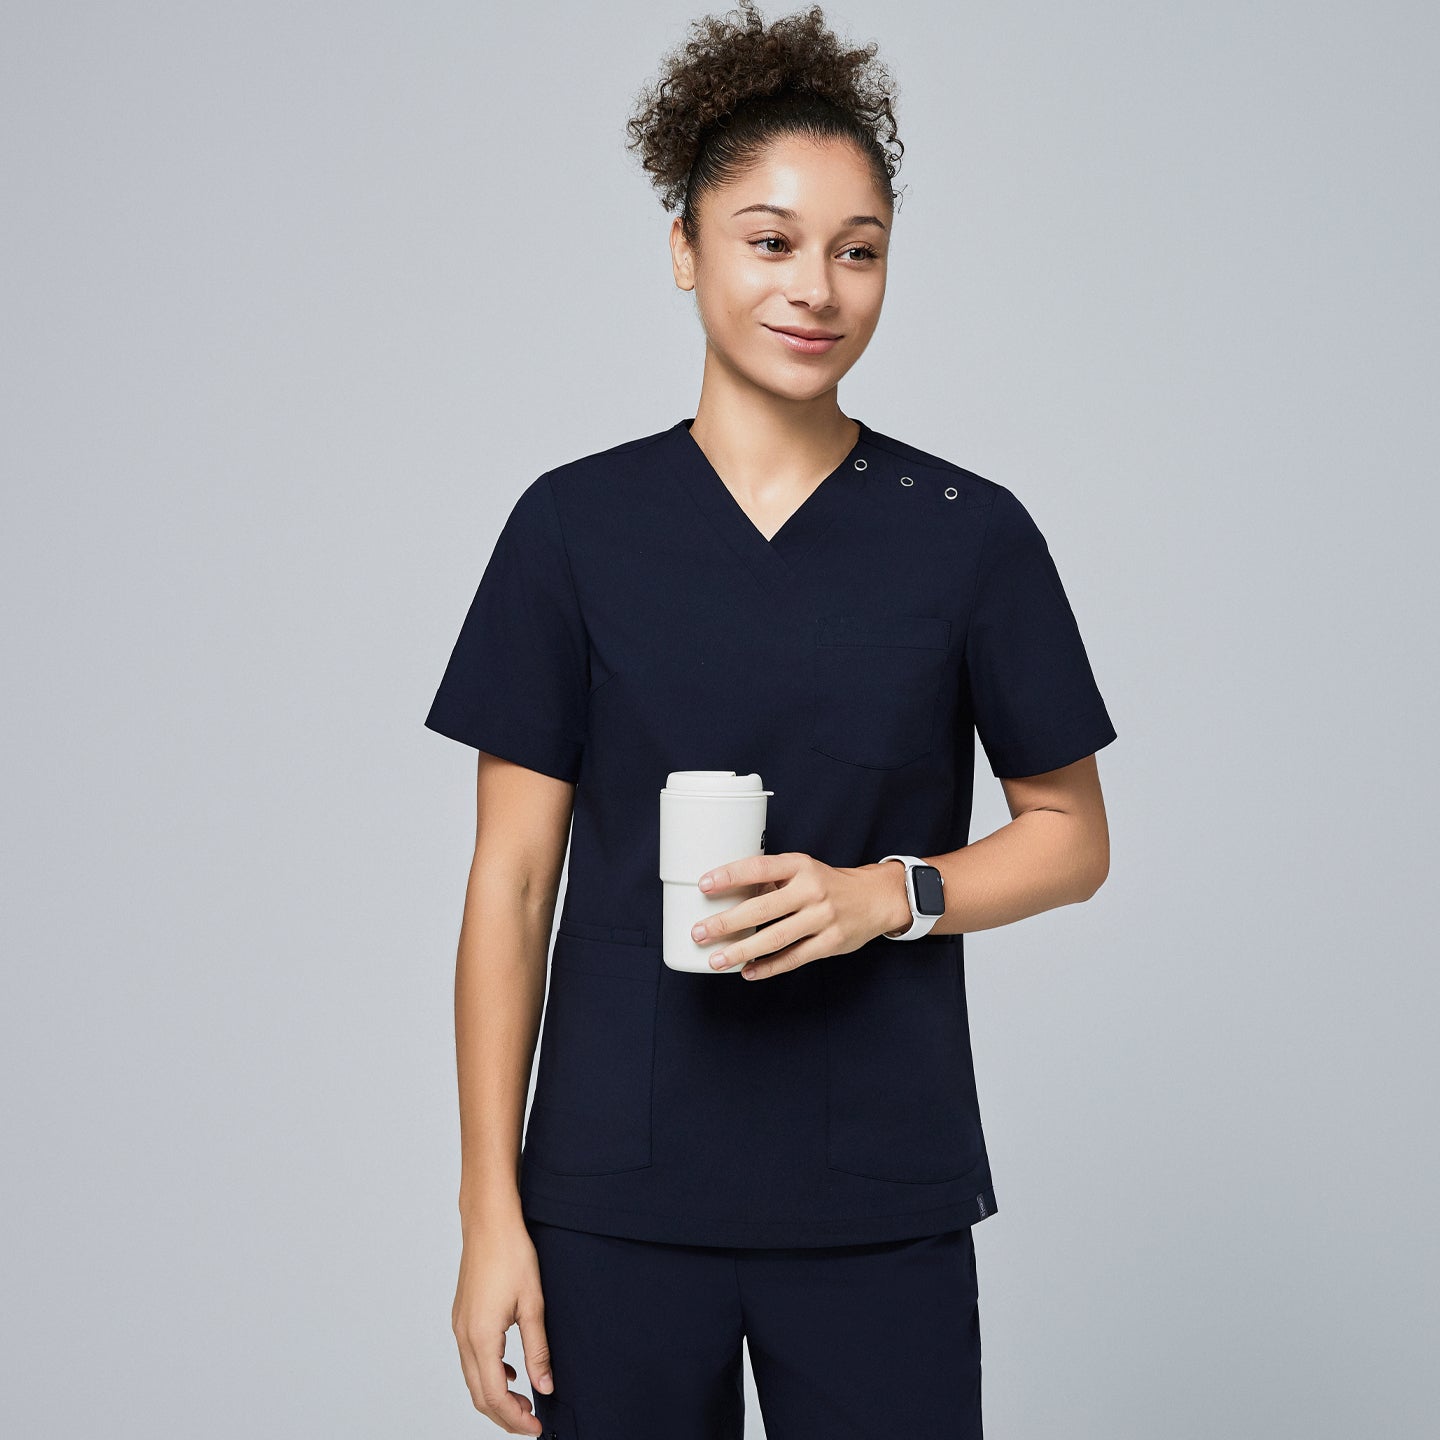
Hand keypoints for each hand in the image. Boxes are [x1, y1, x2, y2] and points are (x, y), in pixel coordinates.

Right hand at [452, 1219, 553, 1435]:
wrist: (489, 1221)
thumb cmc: (511, 1253)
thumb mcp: (533, 1304)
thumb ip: (538, 1350)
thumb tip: (545, 1385)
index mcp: (481, 1337)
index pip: (495, 1395)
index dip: (515, 1418)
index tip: (535, 1427)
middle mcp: (464, 1336)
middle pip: (479, 1395)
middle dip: (504, 1415)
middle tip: (530, 1423)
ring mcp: (459, 1326)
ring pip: (473, 1379)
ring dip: (495, 1396)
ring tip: (523, 1401)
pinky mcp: (462, 1317)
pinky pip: (470, 1359)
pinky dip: (488, 1375)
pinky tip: (511, 1371)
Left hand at [691, 851, 909, 979]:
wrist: (875, 898)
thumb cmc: (827, 884)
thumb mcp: (803, 869)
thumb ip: (773, 880)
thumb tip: (726, 896)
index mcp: (801, 865)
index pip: (760, 867)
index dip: (730, 876)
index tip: (704, 885)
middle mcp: (812, 889)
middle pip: (761, 908)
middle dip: (726, 923)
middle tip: (699, 932)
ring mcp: (823, 918)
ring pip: (774, 938)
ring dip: (741, 951)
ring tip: (716, 959)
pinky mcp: (830, 942)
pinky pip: (793, 958)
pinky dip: (768, 967)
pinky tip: (747, 972)